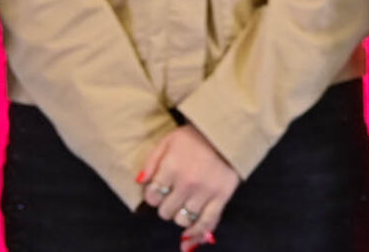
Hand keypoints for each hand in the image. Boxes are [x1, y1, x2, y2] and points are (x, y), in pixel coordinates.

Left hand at [138, 125, 237, 248]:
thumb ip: (151, 162)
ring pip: (183, 220)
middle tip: (174, 194)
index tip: (159, 189)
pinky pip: (207, 222)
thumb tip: (140, 183)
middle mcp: (187, 183)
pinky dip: (198, 233)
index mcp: (172, 168)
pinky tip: (189, 238)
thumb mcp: (168, 140)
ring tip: (185, 204)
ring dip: (181, 215)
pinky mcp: (222, 196)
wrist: (229, 131)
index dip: (153, 194)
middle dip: (167, 205)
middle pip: (166, 211)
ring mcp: (205, 192)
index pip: (152, 196)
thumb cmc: (196, 135)